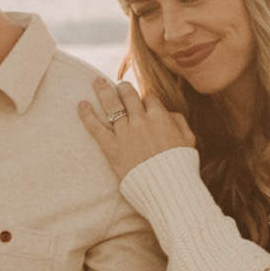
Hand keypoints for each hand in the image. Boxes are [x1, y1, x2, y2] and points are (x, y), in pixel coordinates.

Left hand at [82, 72, 196, 178]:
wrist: (169, 189)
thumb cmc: (181, 166)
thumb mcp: (188, 140)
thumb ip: (179, 121)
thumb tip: (168, 113)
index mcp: (160, 117)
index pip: (149, 99)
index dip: (145, 100)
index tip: (142, 103)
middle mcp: (141, 120)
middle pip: (128, 95)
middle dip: (123, 87)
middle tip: (118, 84)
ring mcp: (125, 133)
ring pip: (111, 105)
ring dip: (103, 90)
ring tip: (96, 81)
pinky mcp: (112, 148)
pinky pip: (96, 128)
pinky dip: (87, 115)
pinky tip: (81, 104)